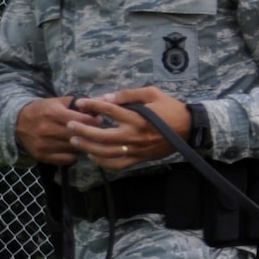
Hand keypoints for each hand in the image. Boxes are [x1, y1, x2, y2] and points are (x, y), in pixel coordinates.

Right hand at [16, 97, 103, 165]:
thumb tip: (99, 104)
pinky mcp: (42, 155)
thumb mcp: (57, 102)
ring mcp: (44, 144)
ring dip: (82, 145)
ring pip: (74, 148)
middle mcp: (47, 129)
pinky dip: (73, 155)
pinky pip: (67, 159)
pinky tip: (73, 149)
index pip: (81, 120)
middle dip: (90, 134)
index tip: (98, 120)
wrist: (17, 122)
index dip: (93, 121)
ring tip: (84, 140)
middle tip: (96, 132)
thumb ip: (77, 102)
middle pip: (78, 135)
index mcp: (52, 113)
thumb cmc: (43, 110)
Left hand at [65, 87, 194, 169]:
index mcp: (137, 117)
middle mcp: (134, 135)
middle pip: (101, 135)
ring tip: (75, 141)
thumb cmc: (170, 109)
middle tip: (70, 126)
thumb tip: (107, 97)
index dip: (92, 105)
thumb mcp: (152, 93)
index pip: (108, 110)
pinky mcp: (140, 158)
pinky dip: (103, 162)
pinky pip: (117, 164)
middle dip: (82, 131)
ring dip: (88, 148)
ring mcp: (136, 149)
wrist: (188, 129)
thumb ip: (128, 94)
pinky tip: (93, 156)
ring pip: (106, 152)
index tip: (80, 103)